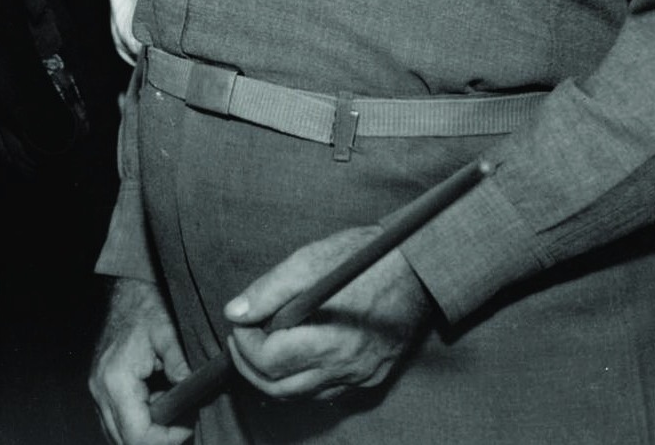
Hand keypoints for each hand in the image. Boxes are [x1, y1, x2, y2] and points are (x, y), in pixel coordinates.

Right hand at [90, 276, 192, 444]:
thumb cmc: (147, 310)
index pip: (138, 436)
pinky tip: (159, 412)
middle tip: (185, 428)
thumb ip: (178, 362)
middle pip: (125, 441)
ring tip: (175, 421)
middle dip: (158, 441)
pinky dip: (138, 425)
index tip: (189, 428)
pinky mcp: (101, 391)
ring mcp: (98, 392)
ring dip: (147, 434)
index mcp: (116, 380)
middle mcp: (101, 391)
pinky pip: (117, 423)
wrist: (128, 297)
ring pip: (118, 436)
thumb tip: (190, 390)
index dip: (167, 440)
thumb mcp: (168, 332)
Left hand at [223, 227, 432, 400]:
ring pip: (301, 394)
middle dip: (250, 364)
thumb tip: (234, 312)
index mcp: (333, 341)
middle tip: (241, 337)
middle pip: (280, 387)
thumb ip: (269, 291)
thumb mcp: (311, 261)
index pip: (270, 360)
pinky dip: (301, 378)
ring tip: (262, 344)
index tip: (240, 322)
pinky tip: (295, 353)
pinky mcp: (372, 377)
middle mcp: (349, 368)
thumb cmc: (365, 259)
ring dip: (273, 375)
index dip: (245, 342)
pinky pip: (325, 391)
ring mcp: (362, 377)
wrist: (420, 268)